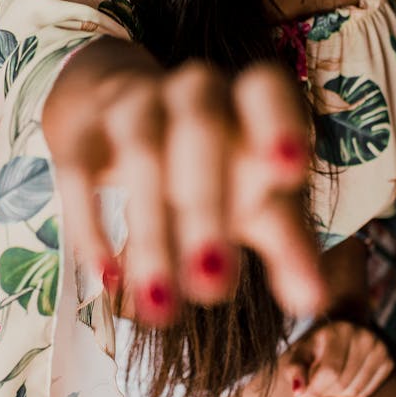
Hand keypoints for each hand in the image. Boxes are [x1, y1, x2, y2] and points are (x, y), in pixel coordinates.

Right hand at [43, 43, 327, 324]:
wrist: (120, 110)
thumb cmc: (212, 162)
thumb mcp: (255, 197)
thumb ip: (287, 241)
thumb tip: (314, 301)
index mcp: (247, 97)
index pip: (264, 88)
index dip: (277, 122)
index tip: (290, 170)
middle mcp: (192, 89)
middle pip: (200, 128)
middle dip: (207, 206)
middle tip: (214, 289)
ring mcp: (133, 102)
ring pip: (141, 151)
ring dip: (150, 231)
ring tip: (161, 308)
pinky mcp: (83, 132)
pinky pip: (80, 170)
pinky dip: (91, 223)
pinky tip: (108, 278)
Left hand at [284, 320, 393, 396]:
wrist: (341, 330)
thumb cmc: (317, 345)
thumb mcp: (300, 352)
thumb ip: (294, 371)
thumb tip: (299, 393)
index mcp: (339, 330)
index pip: (330, 372)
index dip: (315, 389)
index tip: (304, 393)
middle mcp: (363, 336)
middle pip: (342, 384)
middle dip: (325, 391)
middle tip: (317, 384)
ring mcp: (379, 347)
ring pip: (354, 391)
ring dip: (337, 394)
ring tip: (330, 380)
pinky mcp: (388, 360)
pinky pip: (366, 393)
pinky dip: (352, 393)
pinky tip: (346, 378)